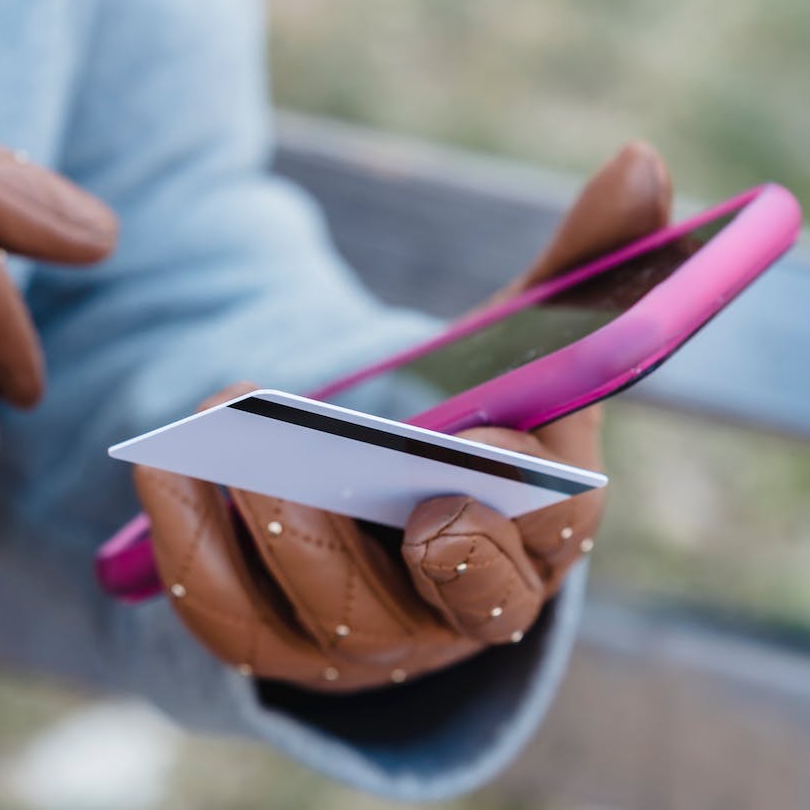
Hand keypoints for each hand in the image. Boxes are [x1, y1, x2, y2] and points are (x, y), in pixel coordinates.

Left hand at [133, 142, 670, 692]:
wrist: (373, 506)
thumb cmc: (465, 421)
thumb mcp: (517, 344)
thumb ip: (580, 266)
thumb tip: (640, 160)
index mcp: (543, 538)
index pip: (557, 537)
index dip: (524, 492)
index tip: (488, 427)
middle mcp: (463, 613)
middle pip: (444, 601)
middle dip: (394, 531)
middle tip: (326, 462)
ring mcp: (371, 646)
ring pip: (330, 615)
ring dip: (278, 522)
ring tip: (228, 430)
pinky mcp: (277, 649)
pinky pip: (230, 619)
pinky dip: (194, 543)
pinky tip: (168, 468)